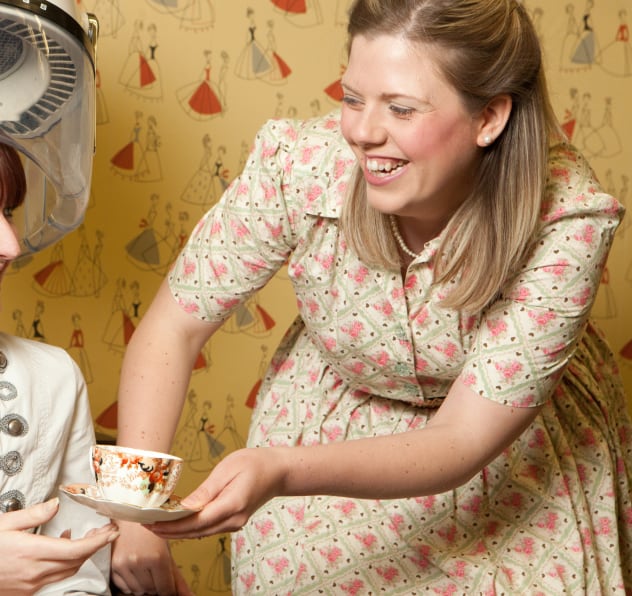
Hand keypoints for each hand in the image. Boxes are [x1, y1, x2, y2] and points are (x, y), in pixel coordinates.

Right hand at [0, 498, 117, 594]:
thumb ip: (33, 514)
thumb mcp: (5, 523)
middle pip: (76, 561)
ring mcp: (30, 585)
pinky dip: (65, 562)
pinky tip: (62, 546)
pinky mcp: (25, 591)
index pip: (76, 550)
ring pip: (67, 571)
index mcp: (32, 552)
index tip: (112, 532)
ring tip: (89, 536)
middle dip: (96, 545)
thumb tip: (55, 504)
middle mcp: (34, 572)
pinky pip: (54, 577)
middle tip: (107, 531)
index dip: (98, 541)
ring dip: (82, 554)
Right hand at [111, 521, 193, 594]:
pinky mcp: (114, 565)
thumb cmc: (153, 531)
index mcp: (158, 557)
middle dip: (156, 586)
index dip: (168, 590)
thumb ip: (177, 578)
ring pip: (137, 591)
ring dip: (144, 585)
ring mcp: (125, 564)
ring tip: (146, 569)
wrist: (131, 516)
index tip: (168, 587)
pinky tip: (135, 571)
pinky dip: (131, 584)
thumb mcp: (168, 551)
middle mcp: (140, 562)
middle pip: (151, 590)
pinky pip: (124, 587)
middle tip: (157, 573)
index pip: (165, 589)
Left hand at [144, 447, 285, 539]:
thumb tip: (185, 507)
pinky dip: (190, 527)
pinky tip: (176, 522)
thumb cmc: (254, 463)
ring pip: (200, 533)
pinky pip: (207, 528)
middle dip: (169, 531)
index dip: (172, 526)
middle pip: (195, 532)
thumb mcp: (228, 469)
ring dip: (178, 531)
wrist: (277, 471)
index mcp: (232, 505)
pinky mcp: (233, 521)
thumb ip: (206, 490)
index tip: (151, 524)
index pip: (196, 522)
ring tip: (156, 524)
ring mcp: (234, 523)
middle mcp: (233, 520)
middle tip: (146, 526)